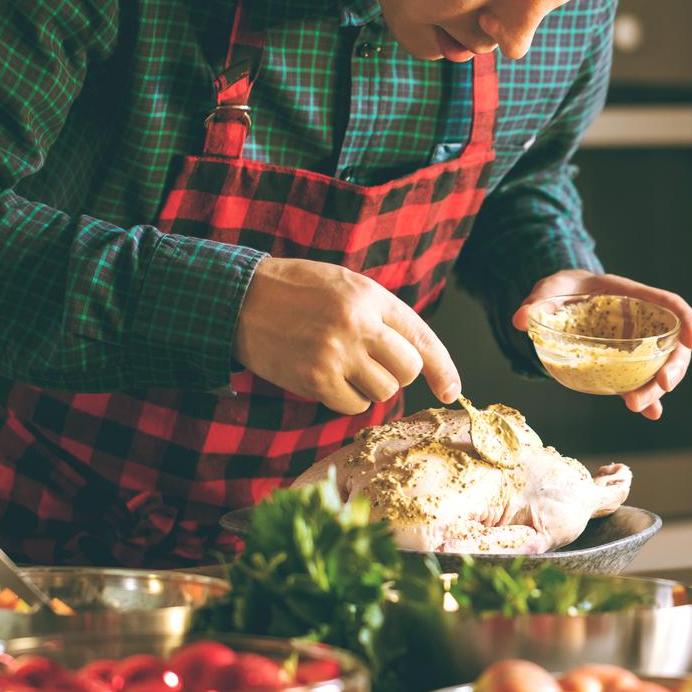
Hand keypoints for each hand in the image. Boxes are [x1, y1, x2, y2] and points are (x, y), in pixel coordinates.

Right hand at [234, 258, 460, 414]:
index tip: (451, 391)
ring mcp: (337, 353)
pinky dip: (346, 398)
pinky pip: (353, 404)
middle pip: (407, 371)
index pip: (422, 337)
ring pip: (383, 392)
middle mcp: (359, 324)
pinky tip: (326, 378)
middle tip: (370, 363)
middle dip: (395, 374)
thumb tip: (416, 360)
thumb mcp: (345, 286)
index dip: (443, 368)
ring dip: (369, 387)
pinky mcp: (315, 379)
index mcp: (370, 295)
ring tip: (342, 366)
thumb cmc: (297, 292)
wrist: (240, 300)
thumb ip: (380, 315)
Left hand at [512, 270, 691, 420]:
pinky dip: (648, 400)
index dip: (686, 321)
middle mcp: (642, 323)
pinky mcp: (624, 366)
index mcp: (633, 296)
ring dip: (655, 390)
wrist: (562, 300)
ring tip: (637, 406)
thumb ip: (538, 300)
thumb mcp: (551, 288)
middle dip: (673, 368)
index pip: (670, 304)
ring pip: (659, 368)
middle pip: (672, 345)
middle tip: (661, 387)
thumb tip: (520, 320)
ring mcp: (636, 346)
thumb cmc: (564, 289)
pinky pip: (641, 383)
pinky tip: (650, 415)